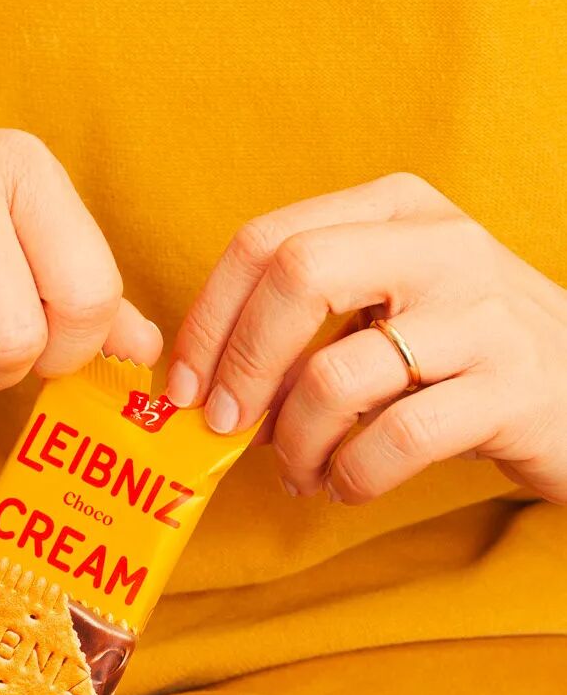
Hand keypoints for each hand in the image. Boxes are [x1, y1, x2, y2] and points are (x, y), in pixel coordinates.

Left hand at [166, 172, 566, 504]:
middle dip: (240, 363)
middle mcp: (441, 244)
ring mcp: (483, 314)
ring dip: (297, 443)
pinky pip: (394, 440)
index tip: (182, 384)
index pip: (267, 240)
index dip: (208, 317)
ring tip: (302, 471)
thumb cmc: (465, 354)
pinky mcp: (513, 390)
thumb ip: (307, 322)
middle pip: (296, 276)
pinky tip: (348, 485)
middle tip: (225, 426)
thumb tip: (207, 383)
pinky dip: (351, 476)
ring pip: (337, 375)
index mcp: (396, 209)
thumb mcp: (392, 306)